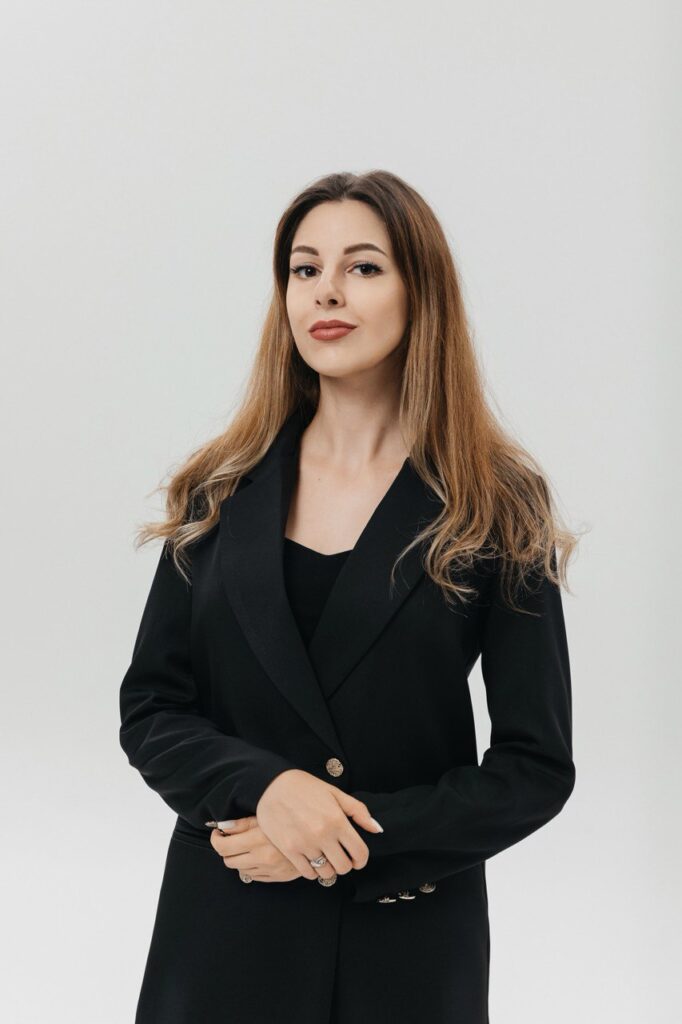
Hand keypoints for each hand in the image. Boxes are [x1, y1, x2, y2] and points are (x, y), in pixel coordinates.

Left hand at [209, 816, 301, 882]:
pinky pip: (254, 876)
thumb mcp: (266, 816)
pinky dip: (251, 867)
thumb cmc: (291, 821)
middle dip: (227, 850)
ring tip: (247, 847)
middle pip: (229, 861)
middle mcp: (261, 857)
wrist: (318, 837)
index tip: (218, 834)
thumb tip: (222, 827)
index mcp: (257, 840)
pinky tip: (259, 856)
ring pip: (240, 870)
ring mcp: (269, 870)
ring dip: (239, 859)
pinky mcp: (276, 877)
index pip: (223, 847)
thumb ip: (242, 823)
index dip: (216, 840)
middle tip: (231, 840)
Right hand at [254, 769, 383, 882]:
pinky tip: (311, 858)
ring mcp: (305, 844)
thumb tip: (376, 829)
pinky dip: (312, 870)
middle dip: (346, 864)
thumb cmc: (306, 787)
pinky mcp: (289, 850)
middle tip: (340, 857)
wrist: (273, 785)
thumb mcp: (335, 793)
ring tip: (325, 857)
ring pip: (325, 873)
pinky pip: (307, 873)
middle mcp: (322, 835)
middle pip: (343, 867)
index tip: (357, 858)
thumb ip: (358, 811)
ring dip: (329, 868)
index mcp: (337, 820)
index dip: (361, 859)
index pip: (359, 853)